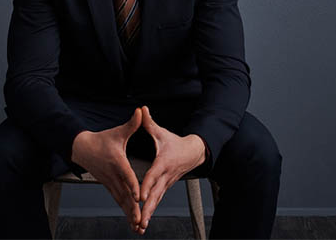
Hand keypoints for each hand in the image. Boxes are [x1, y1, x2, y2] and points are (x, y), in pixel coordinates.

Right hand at [71, 107, 142, 232]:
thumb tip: (142, 110)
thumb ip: (132, 124)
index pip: (126, 175)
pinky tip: (132, 221)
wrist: (81, 148)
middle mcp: (113, 175)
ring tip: (138, 226)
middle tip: (141, 220)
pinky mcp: (108, 186)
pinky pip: (118, 201)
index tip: (139, 197)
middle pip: (124, 194)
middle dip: (133, 208)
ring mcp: (110, 182)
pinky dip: (125, 211)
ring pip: (121, 201)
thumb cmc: (101, 139)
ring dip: (129, 214)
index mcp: (117, 161)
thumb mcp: (117, 132)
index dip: (132, 186)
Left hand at [135, 106, 206, 234]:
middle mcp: (165, 176)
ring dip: (149, 214)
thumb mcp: (162, 132)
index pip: (154, 175)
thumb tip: (141, 109)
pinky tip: (143, 222)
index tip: (141, 195)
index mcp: (163, 162)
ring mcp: (167, 184)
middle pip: (156, 194)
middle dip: (148, 208)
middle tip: (140, 219)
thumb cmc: (176, 142)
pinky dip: (151, 212)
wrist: (195, 152)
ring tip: (140, 226)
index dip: (147, 185)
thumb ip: (149, 122)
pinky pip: (157, 201)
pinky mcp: (166, 188)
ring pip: (157, 201)